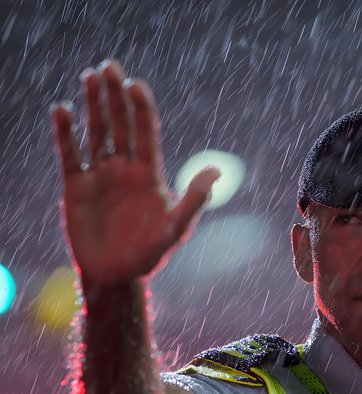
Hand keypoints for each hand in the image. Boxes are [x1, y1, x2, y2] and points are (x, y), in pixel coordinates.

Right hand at [51, 60, 218, 285]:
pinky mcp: (76, 186)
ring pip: (96, 132)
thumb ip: (194, 200)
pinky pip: (70, 154)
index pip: (146, 132)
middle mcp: (124, 169)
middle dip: (115, 97)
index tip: (136, 85)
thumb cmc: (149, 255)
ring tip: (90, 76)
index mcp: (149, 174)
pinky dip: (65, 133)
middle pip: (120, 124)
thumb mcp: (176, 229)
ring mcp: (100, 176)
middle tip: (110, 67)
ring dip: (93, 105)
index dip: (141, 108)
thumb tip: (218, 171)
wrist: (115, 277)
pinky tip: (63, 110)